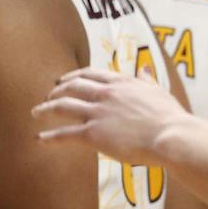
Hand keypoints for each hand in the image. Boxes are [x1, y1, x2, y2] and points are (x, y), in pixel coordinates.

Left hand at [33, 67, 187, 164]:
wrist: (171, 136)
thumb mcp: (159, 91)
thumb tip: (144, 68)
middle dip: (56, 91)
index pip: (90, 74)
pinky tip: (40, 140)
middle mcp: (105, 94)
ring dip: (46, 109)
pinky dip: (50, 137)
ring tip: (36, 113)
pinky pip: (65, 134)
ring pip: (62, 106)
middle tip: (48, 96)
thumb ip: (147, 80)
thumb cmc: (171, 118)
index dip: (73, 76)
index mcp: (121, 82)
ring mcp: (97, 113)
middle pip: (71, 87)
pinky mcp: (93, 134)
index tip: (63, 79)